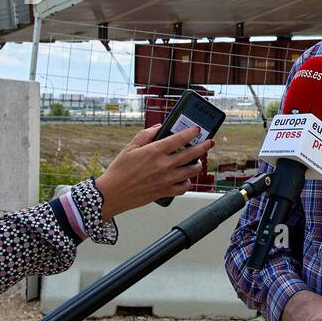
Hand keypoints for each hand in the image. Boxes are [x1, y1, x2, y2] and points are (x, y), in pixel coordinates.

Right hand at [95, 124, 215, 219]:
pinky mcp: (165, 192)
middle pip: (191, 154)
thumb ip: (146, 135)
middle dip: (203, 146)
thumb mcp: (130, 147)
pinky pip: (184, 187)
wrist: (112, 194)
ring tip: (197, 161)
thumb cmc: (119, 171)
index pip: (179, 139)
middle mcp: (163, 165)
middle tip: (209, 142)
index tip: (197, 129)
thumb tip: (159, 127)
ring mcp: (166, 179)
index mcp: (154, 151)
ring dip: (197, 164)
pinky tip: (185, 178)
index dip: (191, 133)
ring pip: (191, 171)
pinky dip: (187, 183)